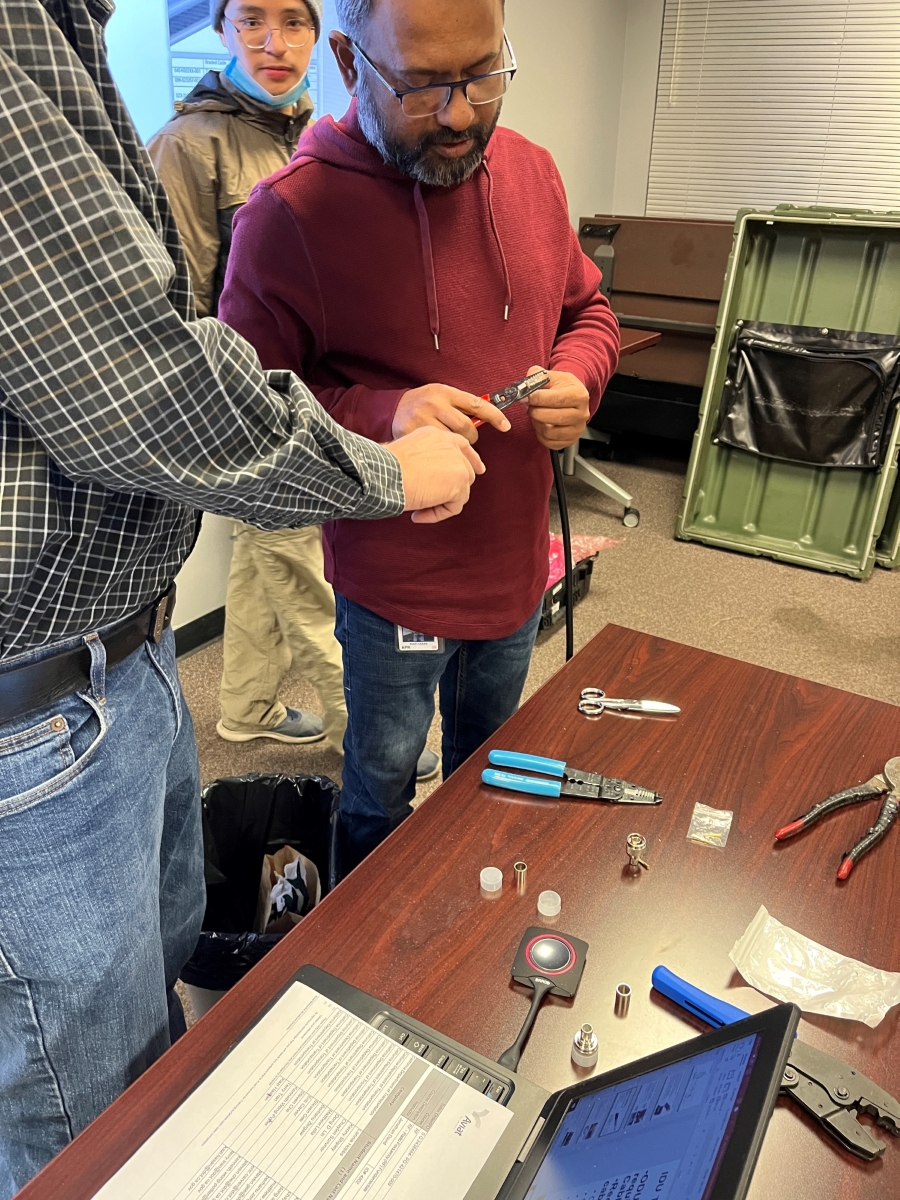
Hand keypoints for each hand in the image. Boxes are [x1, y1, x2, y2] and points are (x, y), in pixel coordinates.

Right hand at [384, 426, 484, 523]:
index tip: (479, 469)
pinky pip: (454, 507)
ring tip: (418, 507)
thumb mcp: (409, 455)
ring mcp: (458, 464)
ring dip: (440, 504)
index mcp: (437, 435)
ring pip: (460, 492)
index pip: (462, 445)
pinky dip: (436, 514)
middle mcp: (451, 446)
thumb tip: (436, 481)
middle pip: (466, 471)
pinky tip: (418, 514)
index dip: (472, 459)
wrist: (385, 474)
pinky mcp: (459, 483)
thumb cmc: (386, 468)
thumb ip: (427, 461)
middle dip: (454, 490)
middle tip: (431, 501)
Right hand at [392, 383, 510, 443]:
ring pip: (453, 440)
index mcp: (445, 392)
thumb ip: (460, 406)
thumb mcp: (441, 396)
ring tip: (449, 443)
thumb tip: (486, 418)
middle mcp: (434, 403)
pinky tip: (437, 449)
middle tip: (466, 439)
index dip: (494, 415)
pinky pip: (438, 448)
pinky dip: (443, 452)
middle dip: (471, 437)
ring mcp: (423, 418)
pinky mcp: (413, 432)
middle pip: (467, 427)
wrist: (392, 409)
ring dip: (457, 446)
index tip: (506, 425)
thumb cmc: (422, 403)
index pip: (476, 403)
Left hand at [524, 365, 590, 449]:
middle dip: (535, 411)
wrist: (571, 397)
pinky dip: (539, 433)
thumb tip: (525, 386)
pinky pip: (547, 441)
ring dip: (536, 422)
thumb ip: (537, 377)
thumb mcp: (552, 376)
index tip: (526, 397)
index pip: (558, 399)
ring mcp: (577, 430)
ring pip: (548, 431)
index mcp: (579, 395)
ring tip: (536, 413)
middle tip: (529, 405)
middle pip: (554, 417)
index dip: (538, 398)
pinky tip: (541, 422)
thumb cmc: (561, 387)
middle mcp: (582, 414)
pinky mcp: (569, 441)